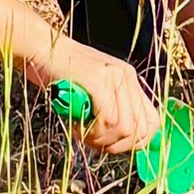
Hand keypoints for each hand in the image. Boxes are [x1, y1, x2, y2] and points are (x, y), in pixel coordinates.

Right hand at [33, 39, 160, 155]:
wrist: (41, 47)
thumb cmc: (61, 74)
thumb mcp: (93, 92)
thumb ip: (111, 110)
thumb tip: (124, 141)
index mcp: (129, 79)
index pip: (152, 122)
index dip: (136, 143)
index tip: (113, 146)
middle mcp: (126, 76)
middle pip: (140, 130)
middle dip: (116, 146)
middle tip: (93, 140)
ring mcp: (114, 77)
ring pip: (124, 128)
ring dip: (101, 139)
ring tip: (83, 132)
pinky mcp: (98, 80)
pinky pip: (107, 120)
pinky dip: (92, 132)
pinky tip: (77, 125)